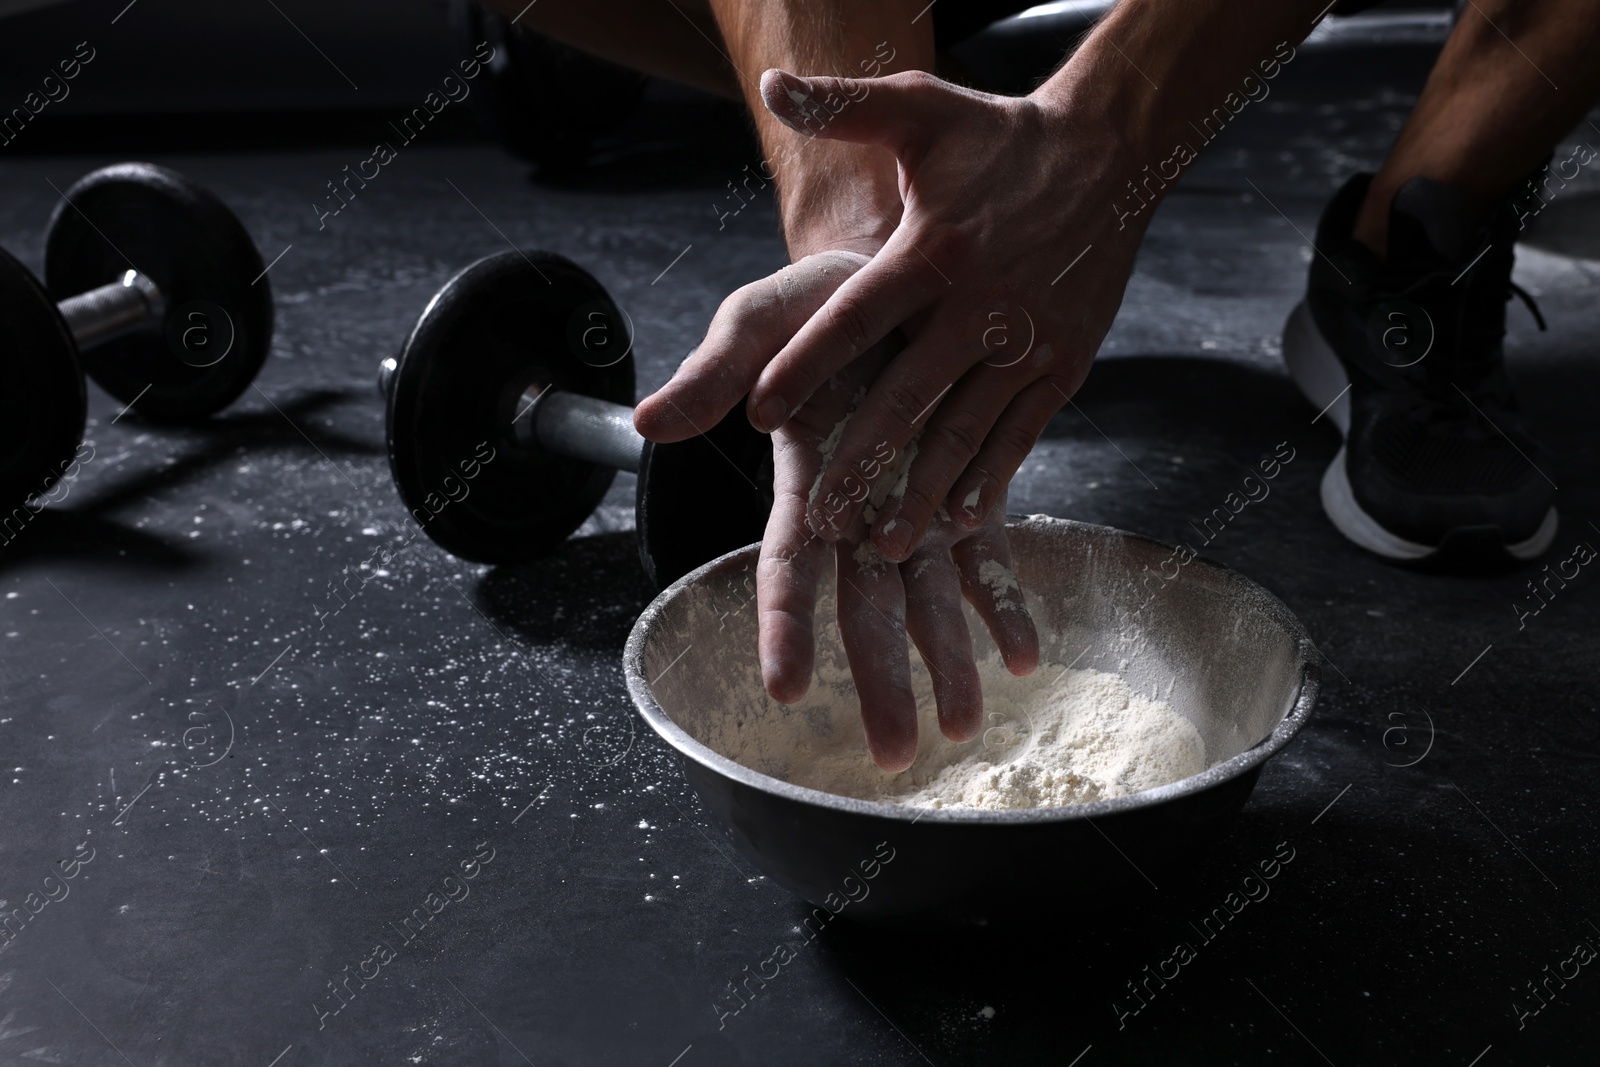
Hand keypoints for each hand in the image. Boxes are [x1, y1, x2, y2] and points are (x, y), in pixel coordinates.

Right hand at [639, 248, 1038, 770]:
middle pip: (866, 607)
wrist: (890, 274)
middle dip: (879, 679)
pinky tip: (1026, 657)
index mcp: (805, 478)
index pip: (789, 564)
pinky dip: (1004, 604)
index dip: (785, 625)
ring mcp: (913, 504)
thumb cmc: (813, 306)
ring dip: (946, 662)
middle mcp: (859, 508)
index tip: (786, 688)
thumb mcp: (757, 323)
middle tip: (894, 752)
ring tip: (964, 727)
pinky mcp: (961, 487)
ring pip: (928, 598)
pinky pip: (985, 554)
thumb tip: (645, 422)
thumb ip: (713, 374)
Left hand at [642, 67, 1145, 565]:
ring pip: (967, 430)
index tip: (759, 413)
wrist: (1110, 153)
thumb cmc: (999, 139)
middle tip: (822, 518)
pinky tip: (962, 518)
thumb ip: (844, 106)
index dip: (806, 367)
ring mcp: (1027, 341)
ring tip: (885, 543)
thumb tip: (772, 84)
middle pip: (909, 397)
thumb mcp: (921, 108)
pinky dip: (992, 477)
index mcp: (933, 250)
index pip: (856, 319)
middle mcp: (980, 304)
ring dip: (925, 491)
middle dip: (862, 461)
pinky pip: (1021, 433)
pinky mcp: (1064, 365)